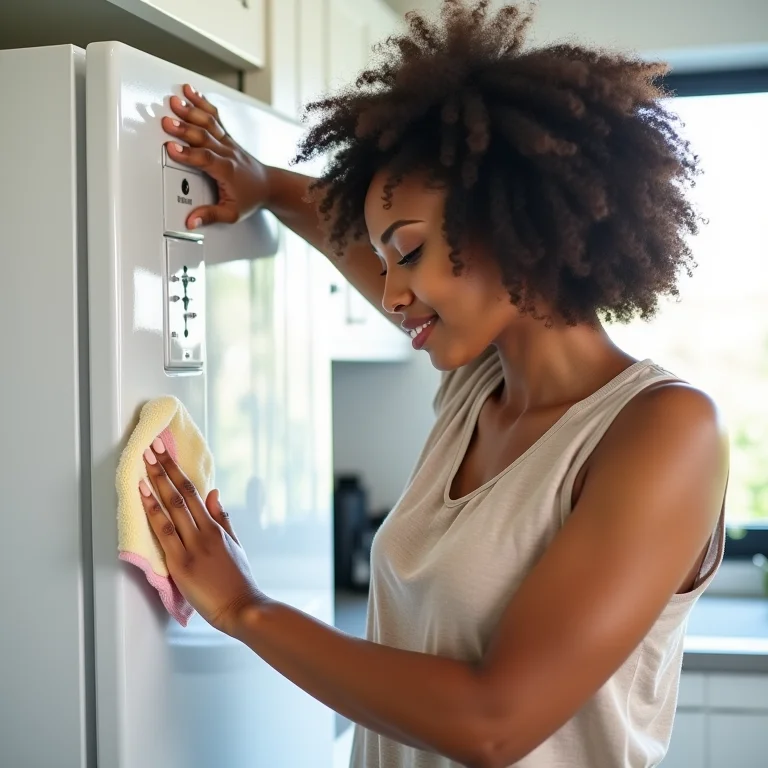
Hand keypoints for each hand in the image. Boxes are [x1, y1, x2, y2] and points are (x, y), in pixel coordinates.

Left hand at [139, 437, 262, 635]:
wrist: (242, 606)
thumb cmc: (239, 579)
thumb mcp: (235, 544)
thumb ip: (222, 518)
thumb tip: (214, 493)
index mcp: (215, 528)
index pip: (192, 492)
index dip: (176, 471)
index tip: (165, 454)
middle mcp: (203, 532)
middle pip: (180, 495)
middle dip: (163, 470)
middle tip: (151, 449)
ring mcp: (192, 547)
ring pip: (171, 509)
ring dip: (155, 485)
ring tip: (143, 465)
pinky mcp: (180, 564)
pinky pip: (164, 533)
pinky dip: (153, 512)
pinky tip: (143, 497)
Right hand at [162, 84, 270, 228]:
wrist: (269, 185)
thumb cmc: (251, 198)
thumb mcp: (232, 214)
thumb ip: (211, 216)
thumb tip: (191, 221)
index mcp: (227, 171)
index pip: (205, 159)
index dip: (188, 154)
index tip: (171, 148)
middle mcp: (227, 153)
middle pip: (203, 137)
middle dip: (184, 129)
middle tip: (166, 121)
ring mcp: (227, 142)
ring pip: (208, 123)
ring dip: (191, 111)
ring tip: (175, 100)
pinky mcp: (227, 136)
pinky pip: (214, 117)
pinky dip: (202, 103)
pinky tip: (190, 92)